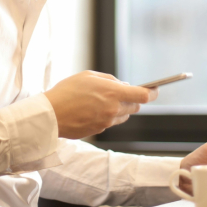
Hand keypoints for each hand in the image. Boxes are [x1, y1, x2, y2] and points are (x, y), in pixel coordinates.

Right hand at [43, 71, 157, 138]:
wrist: (50, 115)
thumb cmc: (67, 91)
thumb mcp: (89, 76)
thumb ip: (110, 80)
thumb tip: (123, 85)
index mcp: (113, 93)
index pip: (143, 95)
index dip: (153, 92)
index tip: (155, 89)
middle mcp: (113, 110)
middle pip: (135, 107)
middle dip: (132, 99)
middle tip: (121, 93)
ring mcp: (107, 122)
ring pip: (123, 116)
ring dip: (119, 109)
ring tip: (101, 101)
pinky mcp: (99, 131)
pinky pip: (110, 123)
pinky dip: (107, 116)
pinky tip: (91, 110)